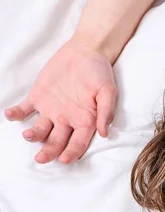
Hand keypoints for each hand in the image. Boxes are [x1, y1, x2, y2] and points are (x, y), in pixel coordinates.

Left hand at [4, 40, 116, 163]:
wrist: (85, 52)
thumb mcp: (108, 91)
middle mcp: (66, 120)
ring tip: (28, 135)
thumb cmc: (100, 72)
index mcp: (85, 122)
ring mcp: (51, 110)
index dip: (71, 153)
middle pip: (56, 142)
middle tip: (40, 158)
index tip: (64, 159)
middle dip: (48, 152)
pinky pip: (24, 110)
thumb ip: (106, 111)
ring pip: (39, 130)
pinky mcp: (38, 98)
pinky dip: (16, 114)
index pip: (77, 144)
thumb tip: (105, 133)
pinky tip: (10, 115)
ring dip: (33, 135)